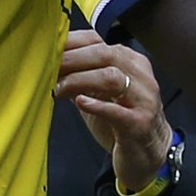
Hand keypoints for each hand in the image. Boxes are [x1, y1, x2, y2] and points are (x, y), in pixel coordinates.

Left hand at [56, 30, 177, 193]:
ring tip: (59, 89)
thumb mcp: (102, 93)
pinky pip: (118, 111)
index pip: (97, 41)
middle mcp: (140, 76)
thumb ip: (83, 76)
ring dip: (79, 80)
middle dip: (72, 59)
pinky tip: (80, 103)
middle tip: (48, 68)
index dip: (70, 44)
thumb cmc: (121, 121)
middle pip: (104, 54)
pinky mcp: (139, 124)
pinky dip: (97, 105)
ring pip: (112, 78)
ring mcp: (143, 100)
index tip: (47, 52)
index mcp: (130, 62)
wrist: (149, 153)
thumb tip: (49, 64)